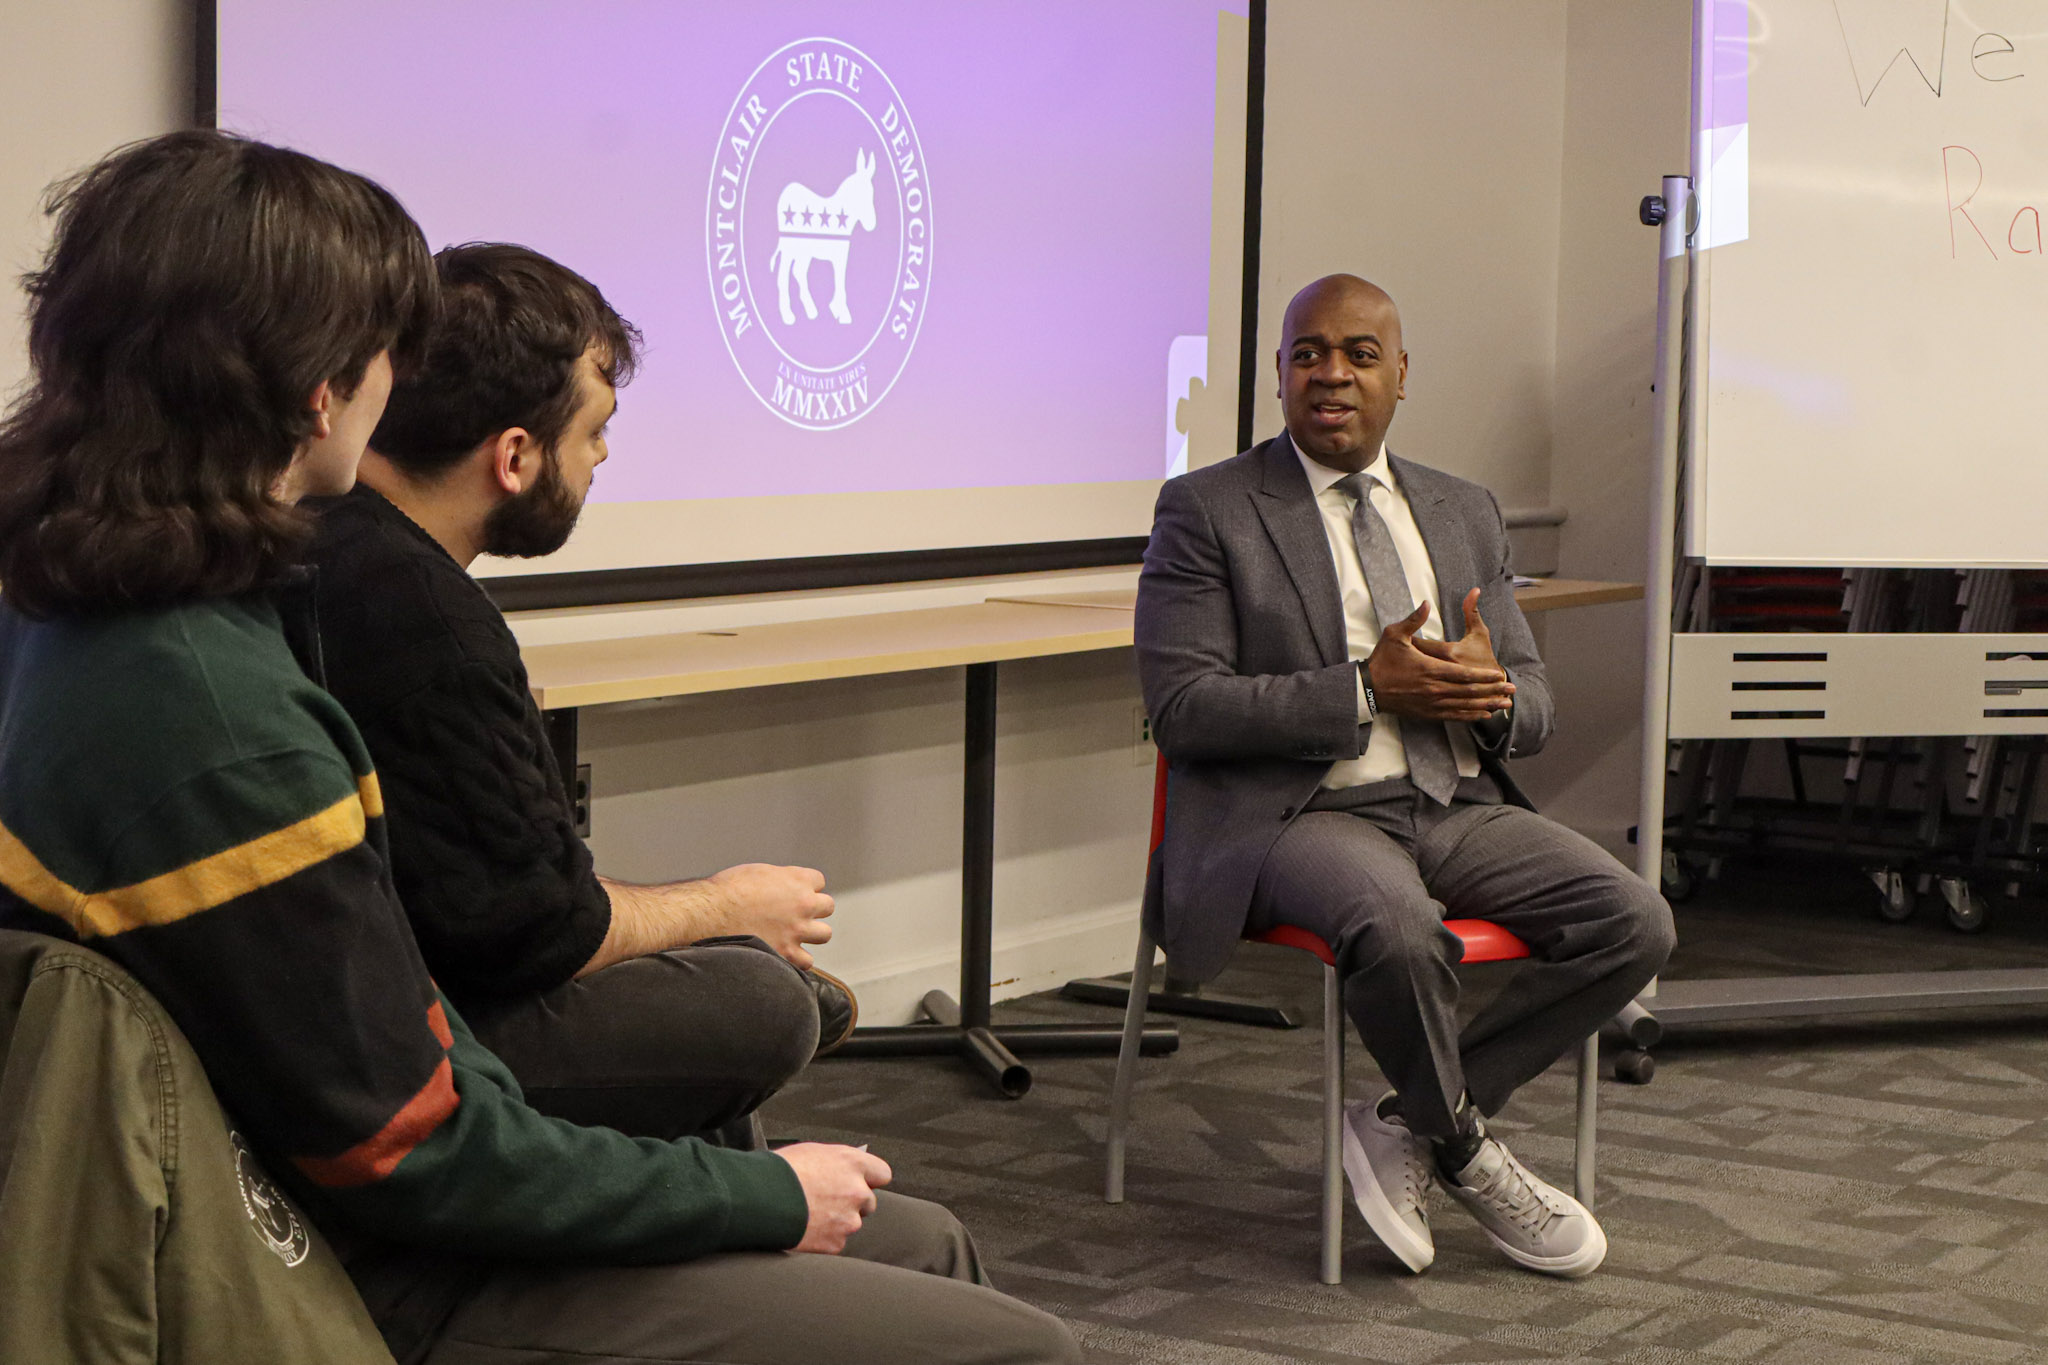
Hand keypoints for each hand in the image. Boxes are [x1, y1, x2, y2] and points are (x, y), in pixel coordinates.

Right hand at [705, 863, 834, 967]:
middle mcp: (804, 904)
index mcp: (797, 879)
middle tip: (795, 915)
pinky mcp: (787, 953)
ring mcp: (797, 930)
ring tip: (794, 936)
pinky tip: (786, 955)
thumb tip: (783, 888)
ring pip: (824, 934)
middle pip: (827, 906)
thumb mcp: (757, 872)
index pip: (818, 881)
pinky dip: (798, 960)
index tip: (792, 894)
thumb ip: (779, 880)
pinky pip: (807, 961)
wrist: (710, 913)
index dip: (805, 888)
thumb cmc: (727, 890)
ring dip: (811, 935)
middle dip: (813, 910)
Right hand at [773, 1142, 892, 1254]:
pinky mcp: (835, 1242)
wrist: (759, 1199)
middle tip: (828, 1202)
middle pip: (869, 1202)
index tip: (862, 1183)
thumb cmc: (780, 1171)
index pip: (882, 1173)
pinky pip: (836, 1241)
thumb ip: (836, 1164)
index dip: (870, 1180)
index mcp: (852, 1163)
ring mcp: (848, 1219)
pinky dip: (823, 1238)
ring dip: (838, 1221)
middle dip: (853, 1203)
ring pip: (852, 1223)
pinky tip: (805, 1228)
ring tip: (811, 1215)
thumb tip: (842, 1171)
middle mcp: (857, 1191)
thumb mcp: (812, 1153)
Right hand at [1366, 590, 1514, 721]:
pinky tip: (1483, 715)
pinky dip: (1470, 716)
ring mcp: (1431, 703)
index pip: (1464, 674)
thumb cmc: (1382, 661)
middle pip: (1470, 692)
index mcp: (1430, 669)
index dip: (1484, 676)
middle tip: (1511, 690)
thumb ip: (1413, 620)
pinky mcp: (1427, 713)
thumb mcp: (1394, 635)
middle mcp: (1434, 689)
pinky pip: (1454, 716)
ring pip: (1465, 706)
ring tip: (1505, 705)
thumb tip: (1426, 603)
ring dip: (1487, 705)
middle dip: (1493, 691)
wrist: (1368, 688)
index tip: (1499, 674)